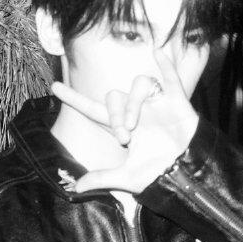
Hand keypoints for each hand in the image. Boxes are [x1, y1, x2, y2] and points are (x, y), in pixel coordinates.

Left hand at [50, 49, 198, 193]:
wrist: (188, 174)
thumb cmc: (159, 174)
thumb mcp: (127, 177)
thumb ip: (102, 178)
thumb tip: (75, 189)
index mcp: (123, 126)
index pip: (92, 109)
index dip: (74, 98)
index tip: (54, 87)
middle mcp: (137, 111)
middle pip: (114, 96)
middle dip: (114, 114)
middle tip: (122, 135)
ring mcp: (157, 104)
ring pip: (138, 85)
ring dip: (132, 103)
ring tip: (135, 124)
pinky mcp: (177, 101)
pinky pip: (170, 78)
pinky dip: (165, 66)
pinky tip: (157, 52)